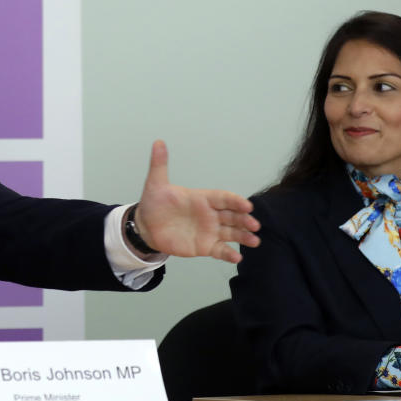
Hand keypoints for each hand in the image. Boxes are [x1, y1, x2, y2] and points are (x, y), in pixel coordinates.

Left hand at [131, 140, 259, 262]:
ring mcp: (209, 230)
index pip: (223, 198)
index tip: (246, 205)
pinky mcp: (205, 246)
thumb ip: (159, 164)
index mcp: (202, 198)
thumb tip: (158, 142)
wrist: (146, 227)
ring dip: (243, 237)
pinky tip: (237, 257)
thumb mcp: (155, 184)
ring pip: (231, 233)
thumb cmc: (154, 204)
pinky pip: (220, 250)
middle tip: (254, 224)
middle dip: (244, 220)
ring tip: (254, 241)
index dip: (235, 201)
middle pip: (232, 216)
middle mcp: (210, 214)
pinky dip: (229, 254)